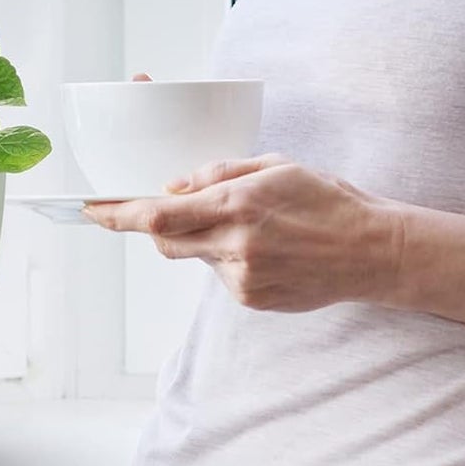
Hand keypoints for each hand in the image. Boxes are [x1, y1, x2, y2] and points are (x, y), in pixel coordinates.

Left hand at [80, 153, 403, 312]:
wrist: (375, 252)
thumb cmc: (327, 200)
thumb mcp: (274, 166)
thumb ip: (218, 173)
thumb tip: (173, 187)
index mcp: (237, 205)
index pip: (158, 215)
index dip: (117, 215)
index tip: (90, 210)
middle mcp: (235, 245)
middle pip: (164, 241)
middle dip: (153, 225)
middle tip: (157, 209)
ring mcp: (243, 278)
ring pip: (195, 256)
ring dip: (203, 239)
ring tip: (251, 227)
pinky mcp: (252, 299)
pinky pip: (220, 274)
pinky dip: (228, 258)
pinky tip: (267, 249)